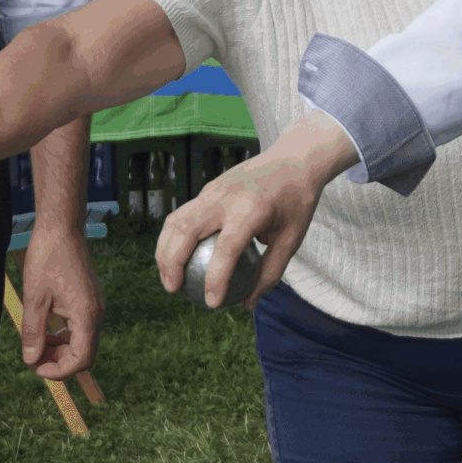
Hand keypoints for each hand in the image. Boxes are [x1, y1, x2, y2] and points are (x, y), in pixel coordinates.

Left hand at [19, 230, 102, 379]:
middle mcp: (96, 314)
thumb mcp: (34, 298)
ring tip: (36, 344)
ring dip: (60, 351)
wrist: (61, 228)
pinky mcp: (89, 302)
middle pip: (84, 355)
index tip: (35, 367)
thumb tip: (31, 360)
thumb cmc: (48, 258)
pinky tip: (46, 330)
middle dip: (58, 363)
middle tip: (32, 357)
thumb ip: (33, 332)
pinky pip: (80, 330)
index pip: (81, 359)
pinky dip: (64, 337)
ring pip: (82, 344)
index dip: (58, 371)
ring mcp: (94, 307)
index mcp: (86, 314)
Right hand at [155, 113, 356, 308]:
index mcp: (251, 210)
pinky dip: (173, 237)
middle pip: (186, 230)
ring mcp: (212, 190)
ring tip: (168, 277)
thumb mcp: (292, 239)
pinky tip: (177, 258)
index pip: (227, 248)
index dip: (216, 278)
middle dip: (172, 263)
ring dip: (165, 249)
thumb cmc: (297, 202)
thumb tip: (248, 304)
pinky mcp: (208, 188)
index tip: (212, 302)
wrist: (294, 158)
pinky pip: (183, 214)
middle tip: (174, 290)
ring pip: (176, 220)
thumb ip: (270, 272)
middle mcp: (225, 197)